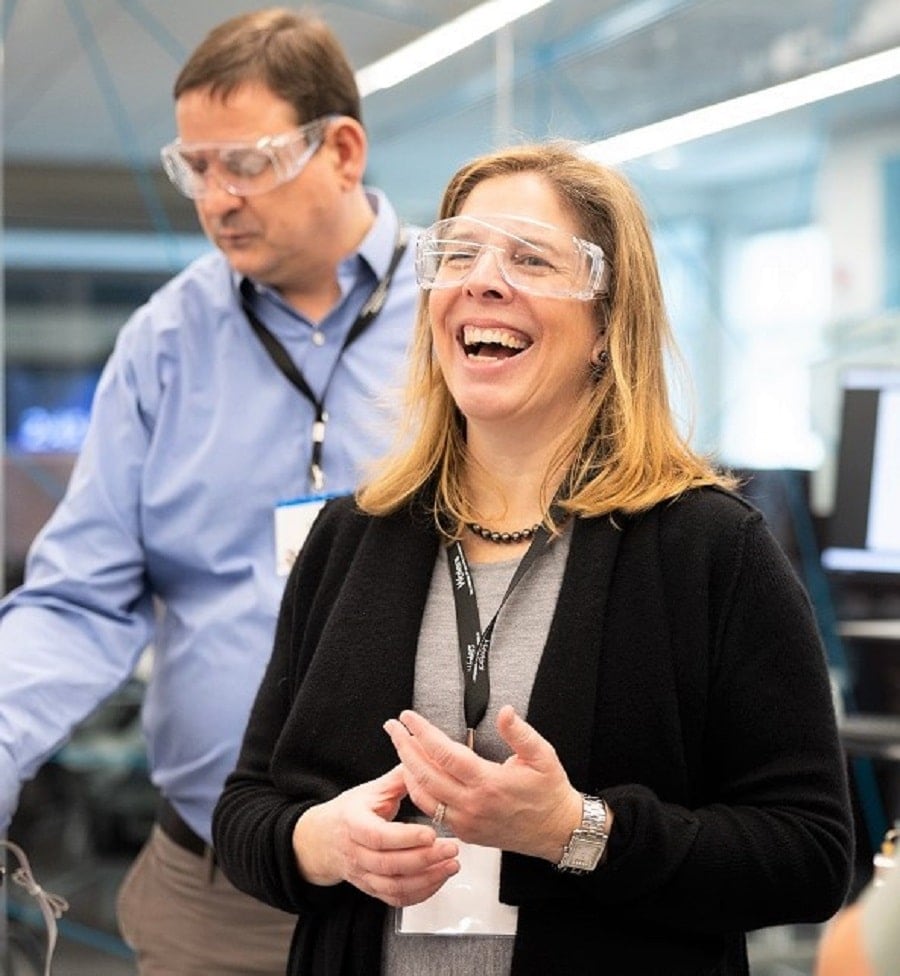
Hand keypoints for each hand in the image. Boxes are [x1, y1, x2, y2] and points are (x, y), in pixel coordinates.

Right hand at [292, 765, 459, 906]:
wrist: (323, 840)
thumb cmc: (350, 812)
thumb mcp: (370, 791)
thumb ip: (398, 779)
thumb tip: (422, 758)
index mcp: (354, 823)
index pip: (378, 836)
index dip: (406, 837)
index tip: (431, 832)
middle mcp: (357, 853)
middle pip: (390, 864)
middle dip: (425, 859)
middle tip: (452, 849)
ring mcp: (363, 874)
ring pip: (395, 886)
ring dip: (427, 879)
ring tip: (451, 865)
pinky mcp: (372, 889)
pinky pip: (397, 899)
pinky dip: (420, 894)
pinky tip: (439, 879)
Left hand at [384, 705, 583, 862]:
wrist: (557, 830)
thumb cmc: (550, 793)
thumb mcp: (543, 756)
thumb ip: (520, 732)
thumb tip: (505, 712)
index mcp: (488, 783)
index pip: (444, 754)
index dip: (423, 733)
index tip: (409, 718)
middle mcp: (472, 804)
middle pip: (425, 773)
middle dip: (404, 746)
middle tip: (393, 727)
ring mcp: (466, 821)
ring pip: (423, 795)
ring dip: (406, 769)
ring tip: (399, 747)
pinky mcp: (465, 832)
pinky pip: (431, 811)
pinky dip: (417, 792)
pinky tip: (413, 776)